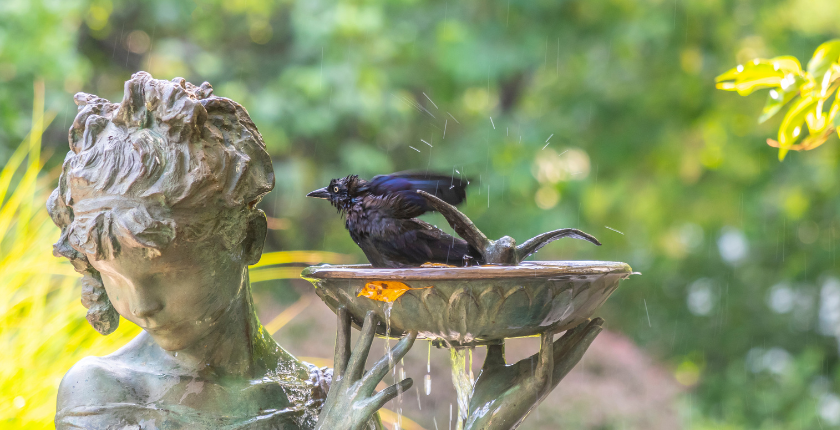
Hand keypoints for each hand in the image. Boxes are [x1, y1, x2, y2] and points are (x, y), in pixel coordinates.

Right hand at [316, 308, 416, 429]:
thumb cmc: (331, 424)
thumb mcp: (336, 400)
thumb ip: (345, 385)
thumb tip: (355, 372)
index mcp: (338, 381)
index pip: (341, 349)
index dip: (342, 329)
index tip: (343, 308)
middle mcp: (346, 385)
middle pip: (358, 353)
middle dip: (366, 333)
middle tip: (373, 312)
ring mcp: (354, 397)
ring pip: (378, 370)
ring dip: (395, 352)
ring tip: (410, 336)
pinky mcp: (362, 411)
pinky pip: (383, 397)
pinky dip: (396, 388)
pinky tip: (410, 381)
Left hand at [464, 318, 603, 429]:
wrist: (481, 421)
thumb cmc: (487, 398)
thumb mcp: (493, 366)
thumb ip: (496, 349)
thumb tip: (492, 329)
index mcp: (536, 367)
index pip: (559, 346)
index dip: (571, 332)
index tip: (583, 317)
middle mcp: (544, 374)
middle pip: (569, 351)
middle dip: (584, 335)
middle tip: (600, 319)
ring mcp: (542, 382)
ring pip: (566, 358)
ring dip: (579, 341)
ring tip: (592, 326)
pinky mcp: (535, 388)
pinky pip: (544, 366)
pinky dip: (547, 349)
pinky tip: (549, 333)